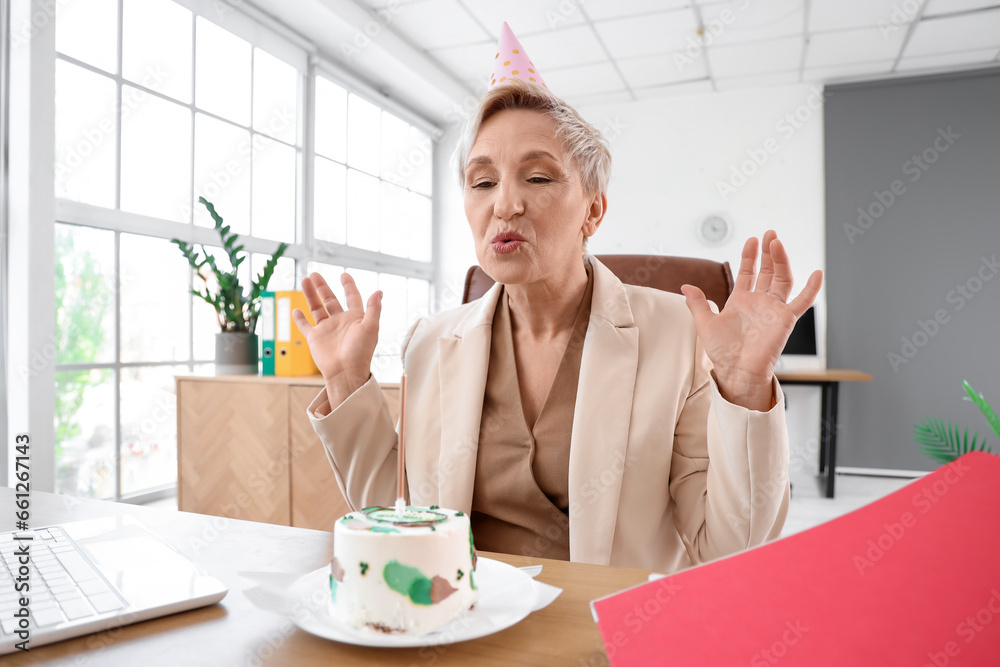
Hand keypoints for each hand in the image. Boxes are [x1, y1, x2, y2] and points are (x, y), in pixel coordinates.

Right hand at [293, 272, 381, 401]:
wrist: (345, 372)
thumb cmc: (361, 352)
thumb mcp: (371, 328)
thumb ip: (374, 309)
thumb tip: (379, 291)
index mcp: (355, 318)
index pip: (352, 297)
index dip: (348, 286)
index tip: (343, 275)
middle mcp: (340, 322)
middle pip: (330, 299)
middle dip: (322, 287)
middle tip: (314, 274)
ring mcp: (327, 329)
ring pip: (316, 308)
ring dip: (310, 295)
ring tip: (304, 280)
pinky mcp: (315, 338)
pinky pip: (305, 326)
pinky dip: (300, 319)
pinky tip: (296, 310)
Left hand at [680, 230, 822, 410]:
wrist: (736, 371)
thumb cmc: (722, 352)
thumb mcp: (705, 323)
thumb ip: (698, 304)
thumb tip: (685, 287)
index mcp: (741, 301)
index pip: (748, 272)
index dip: (750, 256)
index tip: (752, 240)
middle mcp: (759, 302)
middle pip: (768, 271)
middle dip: (769, 252)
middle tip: (770, 233)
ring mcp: (773, 309)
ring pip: (782, 279)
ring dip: (782, 261)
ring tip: (777, 243)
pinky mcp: (785, 319)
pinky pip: (802, 302)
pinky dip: (811, 289)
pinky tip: (817, 273)